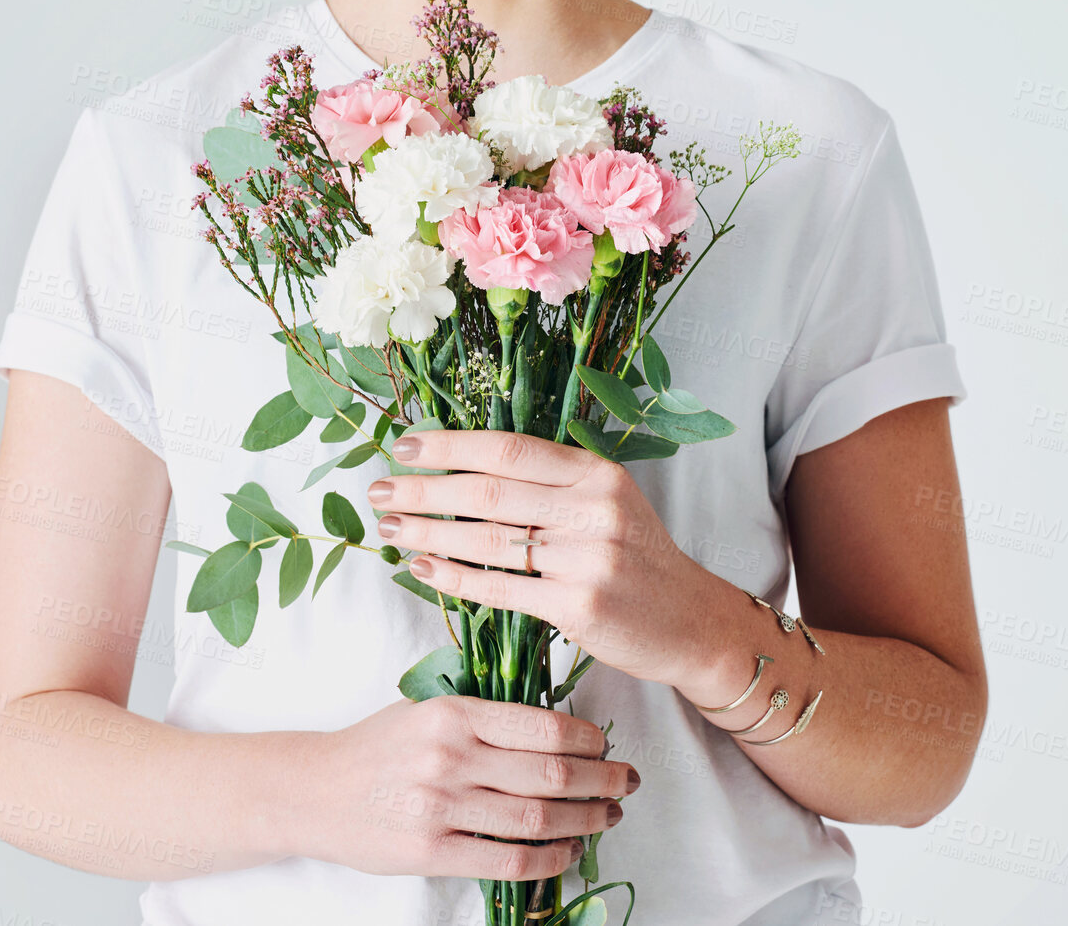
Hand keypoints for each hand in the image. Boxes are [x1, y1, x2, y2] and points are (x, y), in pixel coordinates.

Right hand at [295, 696, 635, 880]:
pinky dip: (551, 859)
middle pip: (551, 774)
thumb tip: (556, 729)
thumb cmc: (376, 748)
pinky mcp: (431, 852)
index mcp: (452, 714)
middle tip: (626, 782)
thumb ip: (481, 716)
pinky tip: (568, 851)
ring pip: (539, 818)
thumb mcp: (424, 710)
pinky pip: (510, 860)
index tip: (605, 746)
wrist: (312, 790)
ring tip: (607, 817)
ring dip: (586, 820)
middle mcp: (449, 757)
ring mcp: (440, 807)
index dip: (589, 740)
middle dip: (603, 780)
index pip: (542, 727)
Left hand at [367, 429, 740, 685]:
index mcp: (596, 473)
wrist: (689, 622)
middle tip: (379, 491)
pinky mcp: (578, 606)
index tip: (404, 447)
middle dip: (424, 490)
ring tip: (390, 529)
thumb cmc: (634, 559)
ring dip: (428, 534)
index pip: (508, 448)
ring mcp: (588, 558)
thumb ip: (547, 483)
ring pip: (486, 540)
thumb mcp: (605, 503)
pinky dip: (453, 579)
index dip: (449, 445)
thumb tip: (460, 465)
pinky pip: (498, 588)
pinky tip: (422, 570)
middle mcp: (594, 509)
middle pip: (488, 491)